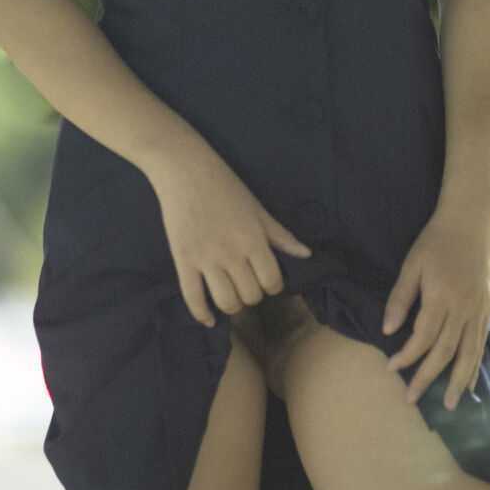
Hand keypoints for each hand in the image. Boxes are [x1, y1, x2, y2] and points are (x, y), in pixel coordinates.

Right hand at [149, 147, 312, 326]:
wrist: (185, 170)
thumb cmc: (225, 186)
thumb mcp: (258, 209)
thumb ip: (281, 236)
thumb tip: (306, 255)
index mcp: (253, 240)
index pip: (272, 281)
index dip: (273, 286)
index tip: (267, 279)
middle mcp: (232, 254)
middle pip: (250, 295)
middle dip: (253, 294)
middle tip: (247, 282)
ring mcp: (205, 259)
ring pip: (226, 302)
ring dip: (232, 304)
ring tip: (231, 294)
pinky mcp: (183, 260)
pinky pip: (193, 298)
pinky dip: (202, 314)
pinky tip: (209, 319)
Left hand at [381, 199, 489, 410]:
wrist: (470, 223)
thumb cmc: (435, 241)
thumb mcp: (412, 265)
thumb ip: (400, 298)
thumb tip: (388, 330)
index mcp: (442, 297)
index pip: (423, 337)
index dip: (407, 356)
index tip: (392, 369)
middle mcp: (463, 308)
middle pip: (445, 352)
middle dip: (428, 378)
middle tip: (412, 399)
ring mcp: (478, 309)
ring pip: (468, 354)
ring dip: (458, 382)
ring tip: (450, 405)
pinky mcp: (487, 308)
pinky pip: (481, 344)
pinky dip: (476, 365)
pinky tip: (472, 382)